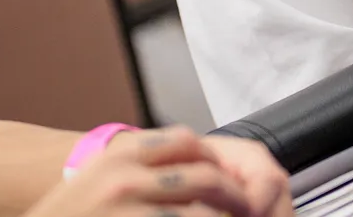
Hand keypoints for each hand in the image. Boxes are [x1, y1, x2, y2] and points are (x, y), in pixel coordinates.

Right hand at [22, 127, 291, 216]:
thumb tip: (193, 165)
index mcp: (118, 154)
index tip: (235, 182)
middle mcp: (123, 174)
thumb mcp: (97, 182)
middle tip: (255, 210)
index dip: (219, 162)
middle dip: (236, 196)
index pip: (188, 142)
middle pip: (205, 175)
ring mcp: (125, 203)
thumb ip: (139, 168)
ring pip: (204, 209)